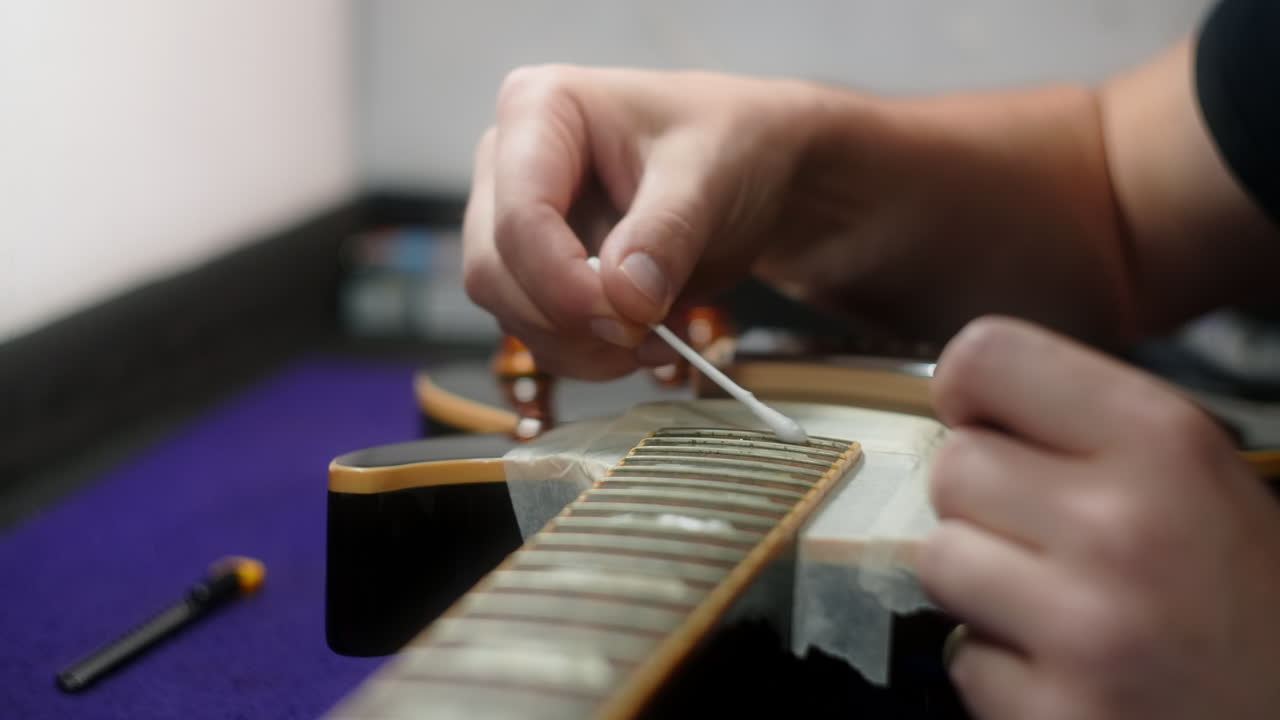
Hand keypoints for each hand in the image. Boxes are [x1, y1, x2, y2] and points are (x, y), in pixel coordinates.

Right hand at [462, 65, 844, 378]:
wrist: (755, 171)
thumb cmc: (729, 142)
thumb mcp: (710, 174)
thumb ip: (666, 233)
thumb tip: (625, 299)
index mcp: (539, 109)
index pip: (519, 217)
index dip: (563, 283)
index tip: (629, 319)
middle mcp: (509, 164)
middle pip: (495, 271)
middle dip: (570, 320)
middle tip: (646, 333)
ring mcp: (516, 221)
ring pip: (510, 312)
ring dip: (583, 346)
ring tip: (660, 336)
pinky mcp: (537, 270)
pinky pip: (540, 333)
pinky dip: (592, 354)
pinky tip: (649, 339)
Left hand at [919, 316, 1279, 719]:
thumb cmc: (1255, 602)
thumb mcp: (1205, 480)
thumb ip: (1093, 430)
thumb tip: (967, 401)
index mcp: (1164, 443)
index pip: (988, 357)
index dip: (970, 391)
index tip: (983, 421)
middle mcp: (1120, 527)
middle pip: (951, 467)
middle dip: (984, 502)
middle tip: (1047, 540)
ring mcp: (1084, 630)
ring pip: (938, 560)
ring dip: (980, 584)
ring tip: (1055, 605)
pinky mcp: (1054, 713)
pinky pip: (964, 659)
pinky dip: (1001, 667)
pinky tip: (1068, 670)